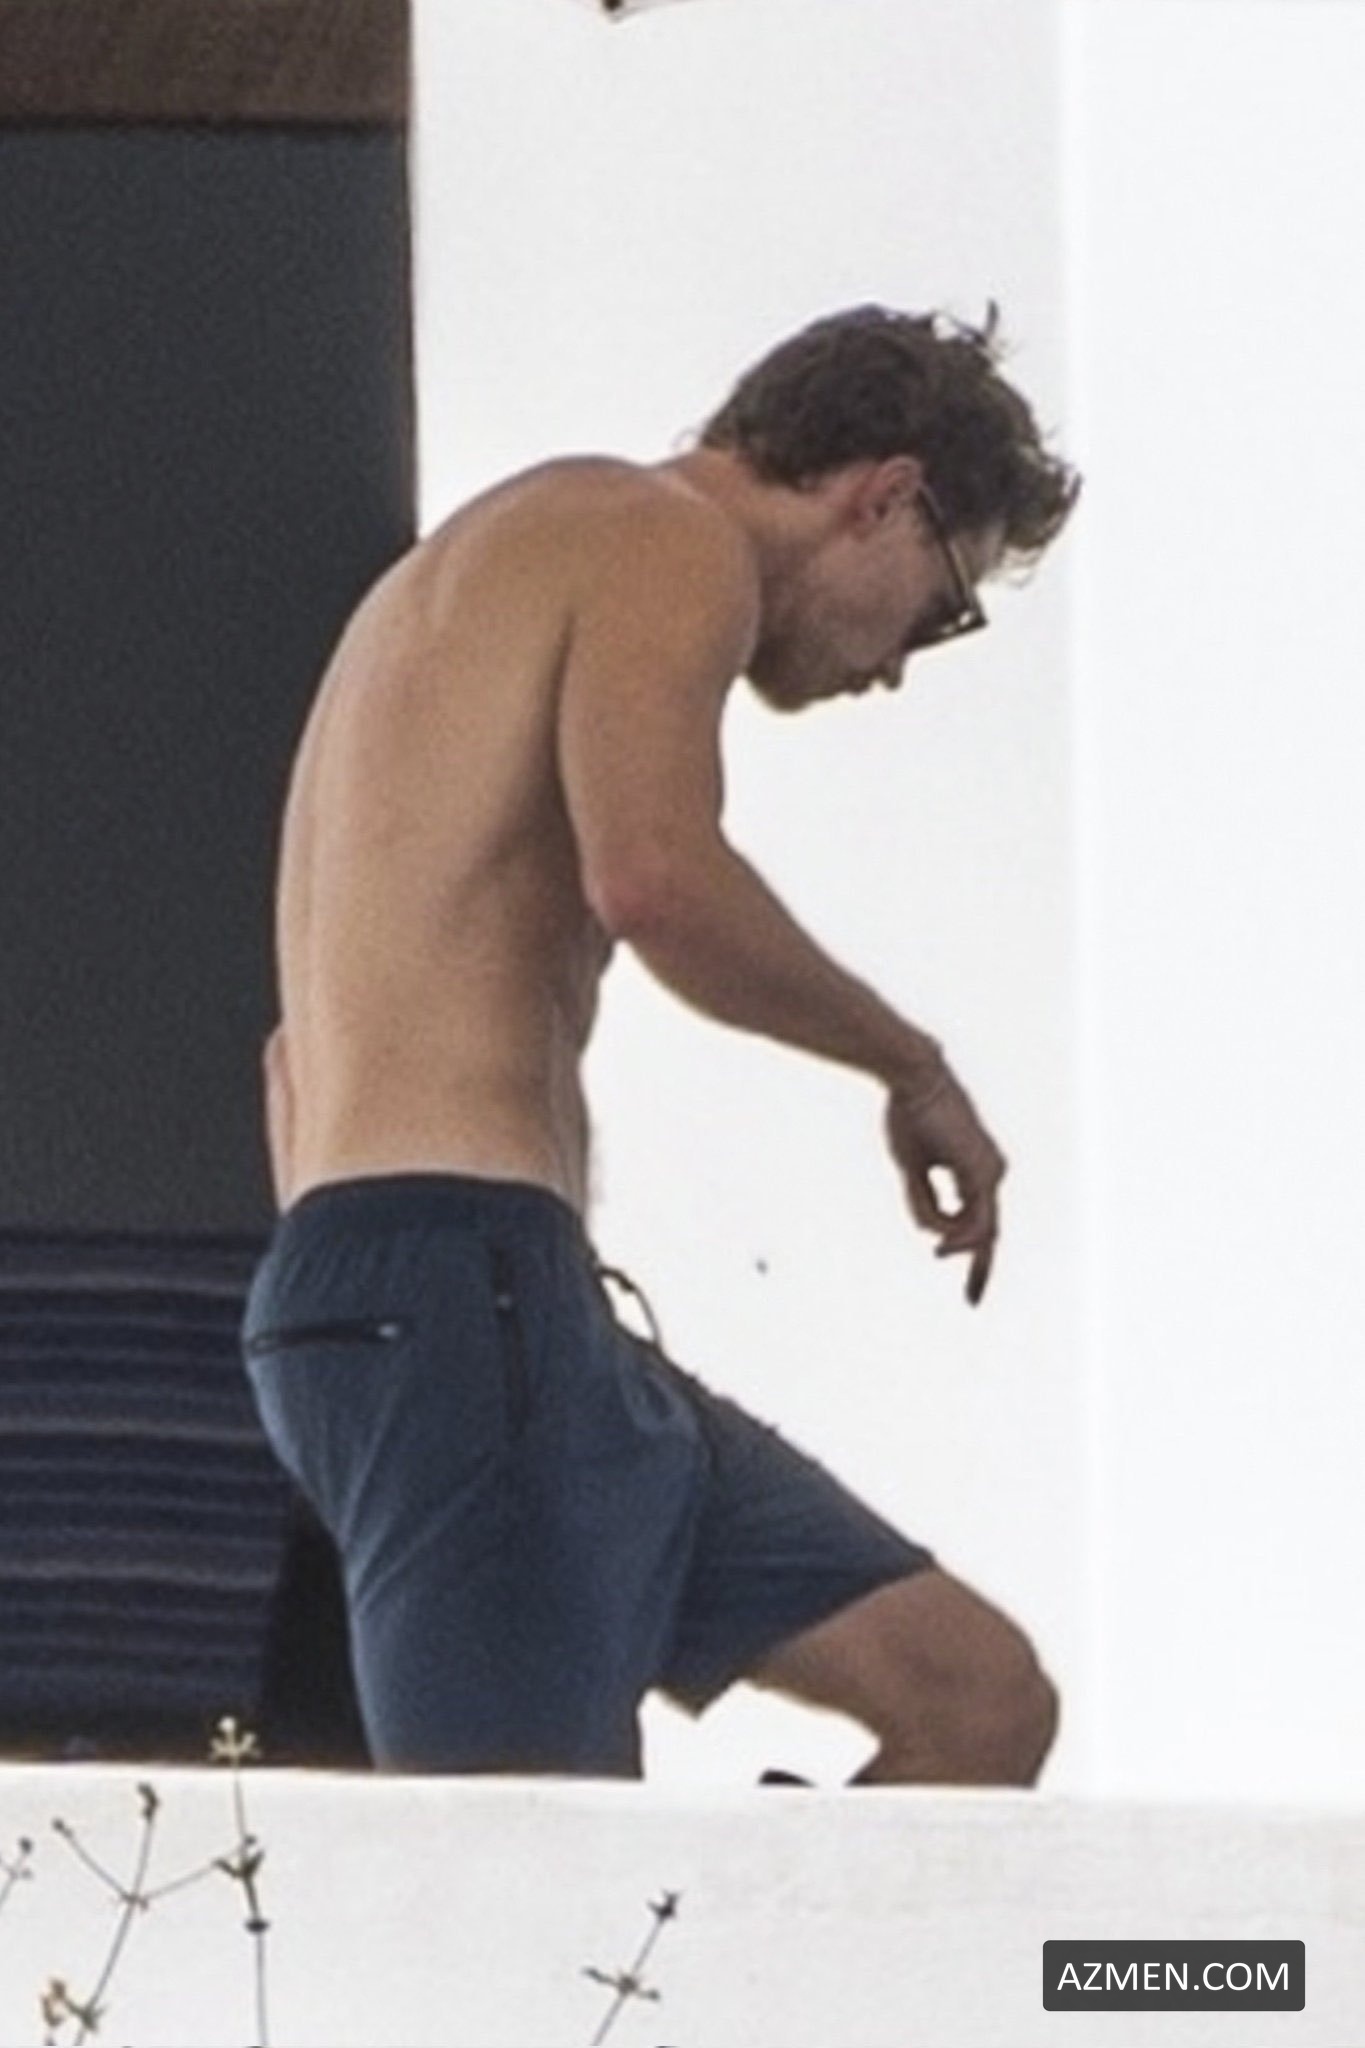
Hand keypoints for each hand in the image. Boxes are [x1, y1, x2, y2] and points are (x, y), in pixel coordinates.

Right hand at [884, 1063, 1006, 1305]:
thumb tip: (932, 1235)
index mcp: (975, 1171)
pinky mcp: (982, 1172)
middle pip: (987, 1233)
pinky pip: (978, 1221)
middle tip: (973, 1303)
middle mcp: (990, 1173)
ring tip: (939, 1253)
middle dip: (982, 1270)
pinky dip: (960, 1237)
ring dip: (958, 1246)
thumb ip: (925, 1202)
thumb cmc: (910, 1117)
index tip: (960, 1279)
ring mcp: (990, 1172)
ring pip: (980, 1231)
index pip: (980, 1221)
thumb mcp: (913, 1168)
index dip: (969, 1253)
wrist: (915, 1080)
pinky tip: (943, 1246)